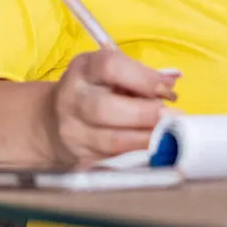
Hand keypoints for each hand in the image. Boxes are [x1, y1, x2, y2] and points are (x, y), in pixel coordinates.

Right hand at [44, 50, 177, 168]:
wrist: (54, 120)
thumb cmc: (94, 91)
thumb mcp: (110, 74)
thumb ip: (139, 77)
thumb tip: (170, 83)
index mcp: (83, 69)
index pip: (110, 66)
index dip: (143, 78)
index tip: (166, 89)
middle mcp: (73, 98)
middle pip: (105, 108)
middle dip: (145, 114)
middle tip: (172, 116)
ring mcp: (73, 130)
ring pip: (111, 141)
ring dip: (146, 138)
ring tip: (167, 133)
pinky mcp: (80, 157)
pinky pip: (113, 159)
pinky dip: (138, 153)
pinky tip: (153, 147)